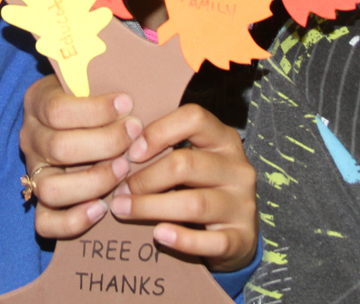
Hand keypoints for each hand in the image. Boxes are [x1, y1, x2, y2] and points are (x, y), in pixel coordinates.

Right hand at [21, 74, 139, 235]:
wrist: (80, 121)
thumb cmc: (93, 96)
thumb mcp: (92, 79)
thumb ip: (105, 82)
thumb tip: (132, 94)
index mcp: (37, 102)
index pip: (58, 110)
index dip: (96, 110)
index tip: (128, 104)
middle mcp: (30, 138)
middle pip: (58, 147)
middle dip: (104, 143)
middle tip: (135, 135)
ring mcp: (33, 173)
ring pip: (51, 188)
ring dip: (94, 181)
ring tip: (124, 169)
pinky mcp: (40, 202)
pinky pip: (46, 223)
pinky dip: (73, 221)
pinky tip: (102, 208)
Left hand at [111, 103, 256, 271]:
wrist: (234, 233)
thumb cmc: (201, 188)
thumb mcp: (192, 160)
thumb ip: (166, 150)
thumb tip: (117, 151)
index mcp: (223, 139)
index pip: (194, 118)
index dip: (159, 132)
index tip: (132, 153)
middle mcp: (237, 167)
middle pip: (187, 164)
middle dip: (145, 178)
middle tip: (119, 191)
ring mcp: (242, 203)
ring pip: (195, 204)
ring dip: (151, 207)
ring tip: (123, 210)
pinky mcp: (242, 238)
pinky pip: (211, 241)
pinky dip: (182, 239)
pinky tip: (159, 234)